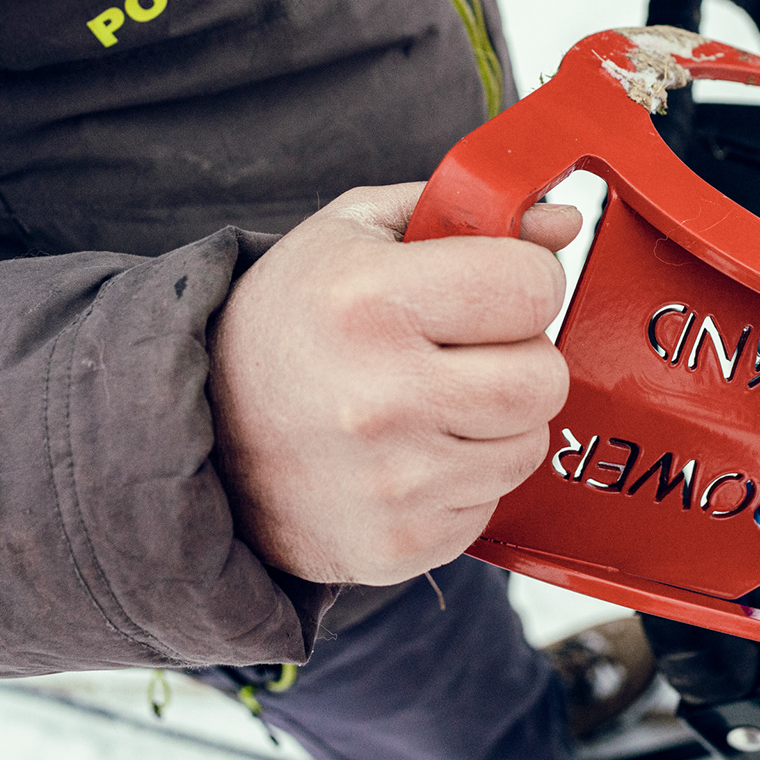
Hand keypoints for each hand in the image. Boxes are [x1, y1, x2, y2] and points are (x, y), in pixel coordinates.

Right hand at [209, 183, 581, 584]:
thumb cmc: (287, 321)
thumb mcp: (354, 235)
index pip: (533, 285)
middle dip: (519, 356)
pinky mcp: (398, 545)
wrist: (194, 436)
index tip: (487, 289)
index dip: (521, 280)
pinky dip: (463, 479)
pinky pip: (491, 503)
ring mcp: (391, 482)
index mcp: (367, 300)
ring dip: (496, 422)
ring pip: (528, 444)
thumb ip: (467, 214)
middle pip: (545, 377)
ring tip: (429, 404)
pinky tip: (408, 455)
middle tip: (464, 352)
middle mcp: (380, 396)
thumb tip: (566, 223)